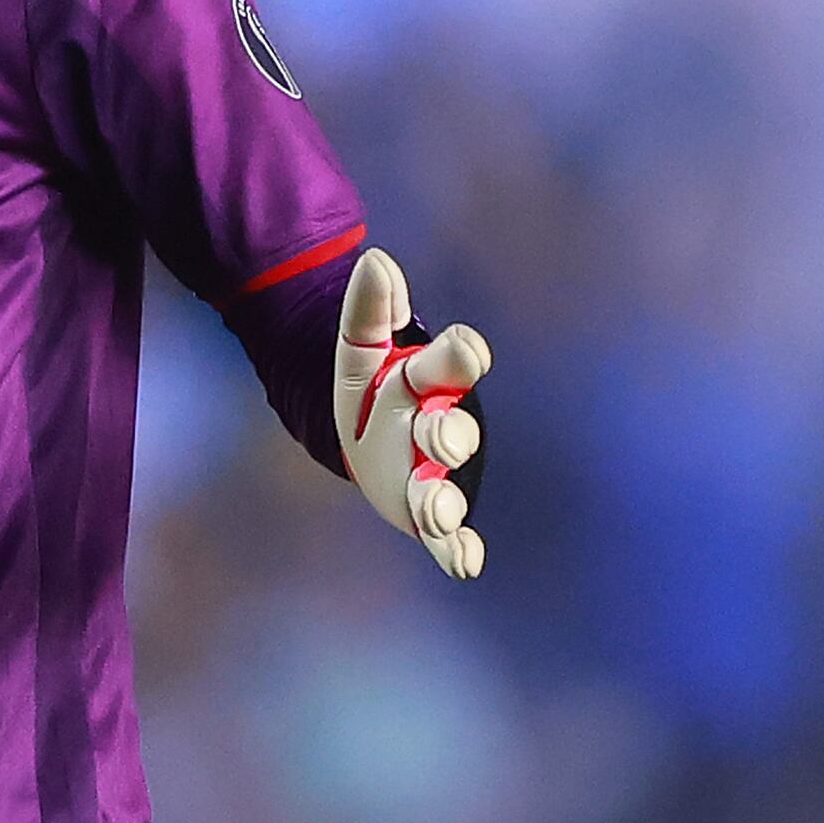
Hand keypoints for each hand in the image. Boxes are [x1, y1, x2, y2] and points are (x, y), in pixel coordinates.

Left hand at [333, 246, 492, 579]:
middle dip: (450, 434)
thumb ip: (368, 307)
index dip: (458, 354)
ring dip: (444, 500)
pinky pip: (450, 535)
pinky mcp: (428, 513)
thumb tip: (374, 258)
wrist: (364, 431)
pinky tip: (466, 565)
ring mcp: (437, 474)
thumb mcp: (357, 347)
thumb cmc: (372, 385)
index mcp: (429, 380)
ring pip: (448, 488)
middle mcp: (441, 426)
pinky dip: (459, 551)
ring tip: (434, 510)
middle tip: (442, 438)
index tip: (463, 345)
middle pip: (452, 429)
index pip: (451, 362)